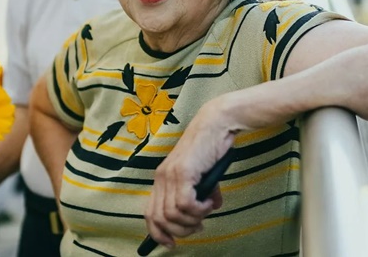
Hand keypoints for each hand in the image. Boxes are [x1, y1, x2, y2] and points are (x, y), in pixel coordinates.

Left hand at [144, 99, 237, 247]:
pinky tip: (209, 201)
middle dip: (180, 231)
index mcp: (162, 178)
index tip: (171, 243)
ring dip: (192, 220)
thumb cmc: (211, 147)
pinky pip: (185, 205)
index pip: (150, 213)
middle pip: (160, 219)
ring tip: (206, 210)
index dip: (157, 233)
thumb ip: (203, 193)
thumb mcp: (204, 176)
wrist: (216, 124)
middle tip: (198, 226)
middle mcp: (162, 177)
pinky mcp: (183, 172)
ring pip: (172, 215)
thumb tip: (210, 208)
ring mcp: (170, 175)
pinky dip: (199, 210)